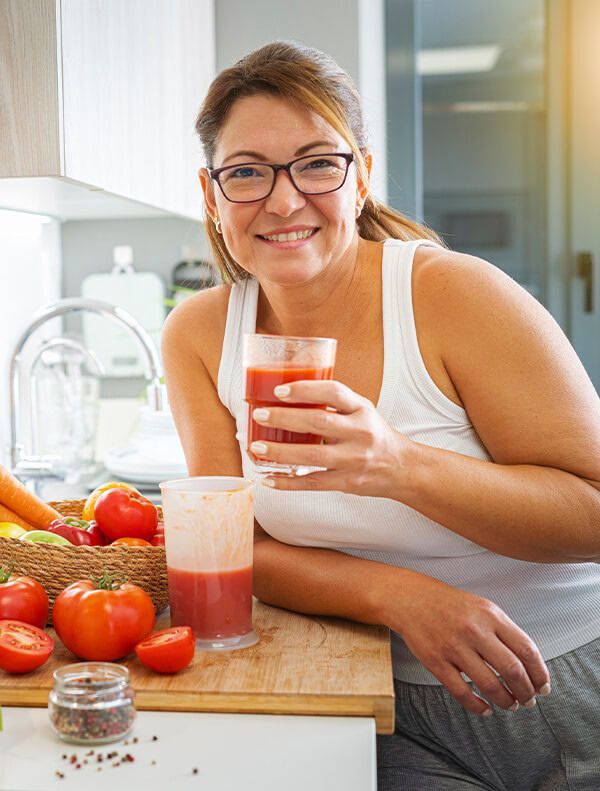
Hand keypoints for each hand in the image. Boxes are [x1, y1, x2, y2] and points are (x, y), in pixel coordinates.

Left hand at [251, 379, 411, 496]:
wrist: (402, 468)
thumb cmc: (375, 435)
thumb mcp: (362, 410)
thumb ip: (334, 403)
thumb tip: (289, 395)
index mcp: (362, 409)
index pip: (334, 392)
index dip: (305, 389)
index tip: (279, 391)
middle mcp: (360, 432)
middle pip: (318, 422)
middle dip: (285, 418)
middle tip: (259, 415)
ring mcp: (354, 459)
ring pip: (313, 455)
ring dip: (281, 452)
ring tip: (257, 447)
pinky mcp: (347, 482)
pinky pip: (313, 483)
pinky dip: (288, 482)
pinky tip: (268, 478)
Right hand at [382, 570, 550, 714]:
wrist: (411, 598)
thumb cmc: (449, 604)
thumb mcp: (482, 607)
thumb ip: (504, 630)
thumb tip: (527, 663)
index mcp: (490, 615)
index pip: (526, 649)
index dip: (539, 673)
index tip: (543, 685)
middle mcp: (474, 630)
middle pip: (512, 670)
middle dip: (526, 692)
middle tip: (528, 700)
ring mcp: (454, 647)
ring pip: (490, 685)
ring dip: (505, 701)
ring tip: (509, 704)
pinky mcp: (436, 661)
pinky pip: (462, 692)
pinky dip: (478, 706)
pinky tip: (485, 709)